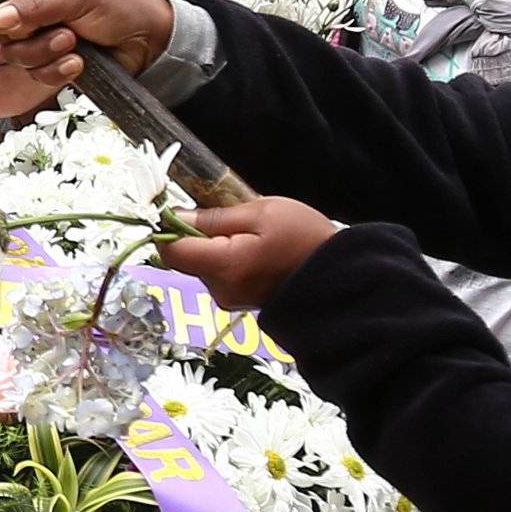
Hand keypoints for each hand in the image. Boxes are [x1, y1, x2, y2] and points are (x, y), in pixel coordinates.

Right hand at [0, 0, 178, 87]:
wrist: (151, 42)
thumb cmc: (120, 1)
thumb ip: (35, 3)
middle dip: (13, 31)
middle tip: (46, 28)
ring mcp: (35, 28)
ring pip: (8, 49)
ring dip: (41, 51)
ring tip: (73, 42)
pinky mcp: (46, 56)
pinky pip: (30, 71)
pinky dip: (53, 70)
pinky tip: (78, 62)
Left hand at [158, 200, 340, 310]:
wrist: (341, 276)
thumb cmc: (305, 239)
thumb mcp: (261, 212)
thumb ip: (215, 217)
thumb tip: (175, 217)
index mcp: (224, 266)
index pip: (170, 252)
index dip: (169, 228)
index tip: (184, 210)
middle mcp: (220, 289)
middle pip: (185, 258)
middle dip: (198, 235)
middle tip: (233, 218)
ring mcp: (230, 298)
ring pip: (202, 264)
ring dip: (215, 246)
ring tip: (252, 235)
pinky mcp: (239, 301)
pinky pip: (219, 274)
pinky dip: (227, 258)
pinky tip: (255, 250)